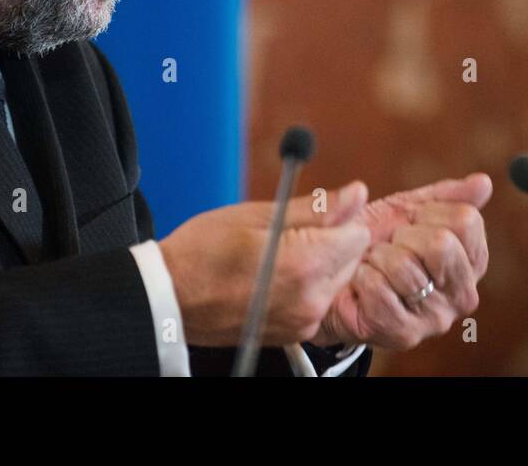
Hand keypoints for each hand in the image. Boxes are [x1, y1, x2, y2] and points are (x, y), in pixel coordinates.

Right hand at [159, 181, 370, 346]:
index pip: (358, 233)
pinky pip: (319, 300)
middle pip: (352, 258)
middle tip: (286, 234)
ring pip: (337, 279)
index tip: (309, 215)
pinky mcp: (296, 334)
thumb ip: (317, 208)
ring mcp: (304, 321)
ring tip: (276, 255)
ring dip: (319, 264)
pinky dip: (307, 286)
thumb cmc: (204, 250)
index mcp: (305, 264)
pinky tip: (274, 276)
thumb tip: (357, 193)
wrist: (170, 299)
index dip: (337, 217)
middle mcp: (311, 298)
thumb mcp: (259, 215)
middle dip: (330, 241)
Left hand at [315, 173, 491, 349]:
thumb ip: (447, 196)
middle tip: (392, 247)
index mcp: (472, 261)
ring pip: (406, 267)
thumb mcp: (408, 210)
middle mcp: (463, 295)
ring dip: (379, 257)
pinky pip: (379, 289)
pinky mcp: (403, 334)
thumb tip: (484, 182)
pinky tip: (363, 286)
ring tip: (376, 266)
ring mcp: (435, 318)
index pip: (466, 220)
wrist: (333, 273)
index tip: (412, 224)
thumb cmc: (375, 240)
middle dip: (405, 236)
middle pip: (442, 244)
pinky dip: (362, 278)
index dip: (428, 213)